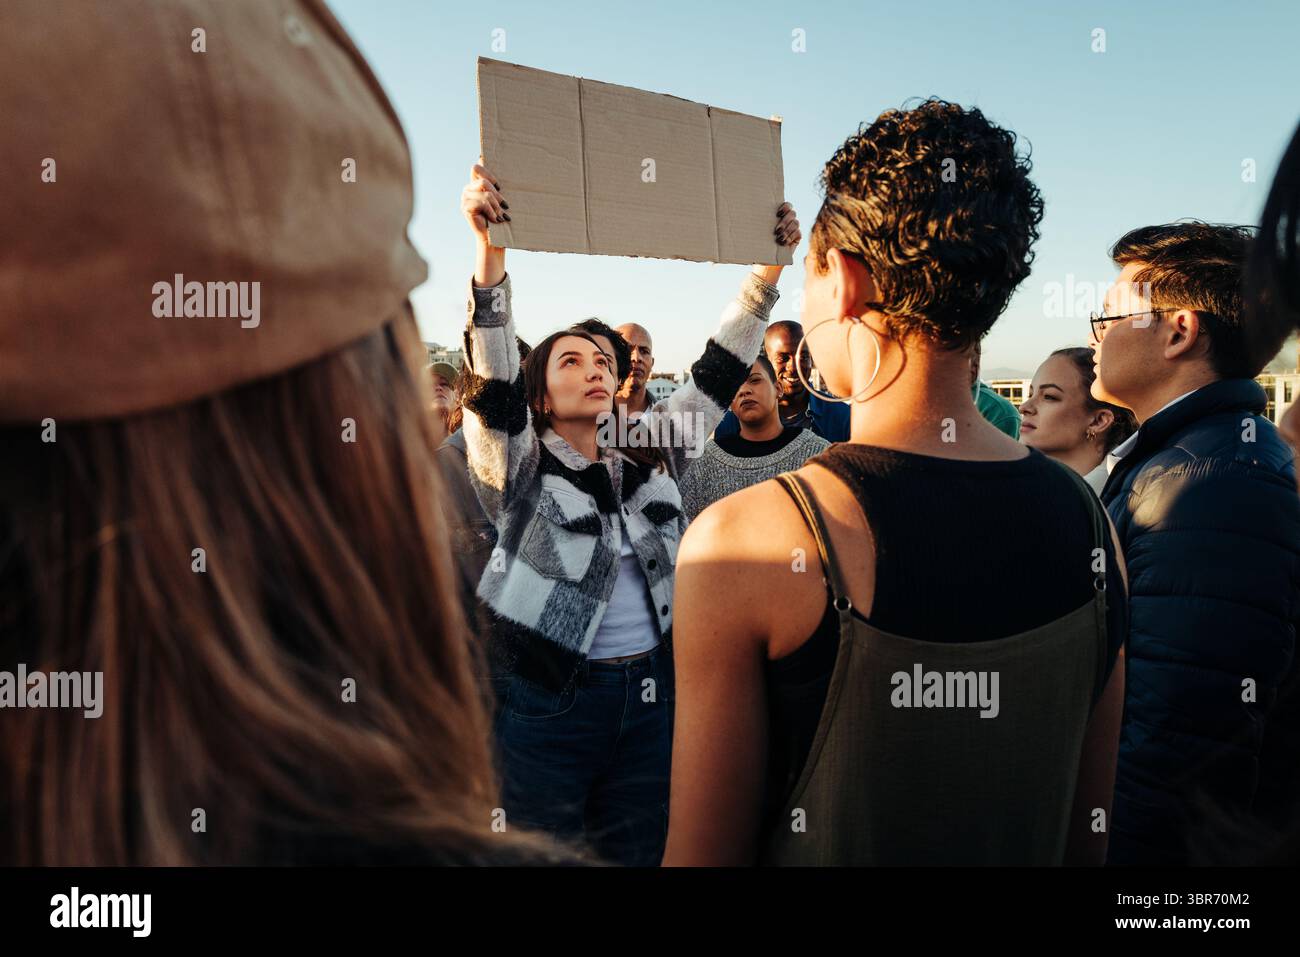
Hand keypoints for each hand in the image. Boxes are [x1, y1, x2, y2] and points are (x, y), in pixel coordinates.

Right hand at [462, 161, 507, 285]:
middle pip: (483, 180)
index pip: (477, 167)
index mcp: (476, 183)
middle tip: (505, 205)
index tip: (499, 185)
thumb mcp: (502, 200)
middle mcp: (468, 189)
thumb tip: (514, 176)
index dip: (488, 170)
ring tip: (502, 216)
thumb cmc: (502, 220)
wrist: (495, 240)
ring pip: (485, 193)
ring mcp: (465, 198)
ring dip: (496, 206)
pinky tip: (495, 220)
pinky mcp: (465, 207)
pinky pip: (483, 203)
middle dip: (497, 193)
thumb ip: (500, 187)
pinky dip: (492, 212)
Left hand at [753, 201, 799, 284]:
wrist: (766, 262)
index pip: (786, 205)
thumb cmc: (758, 246)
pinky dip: (791, 237)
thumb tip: (744, 218)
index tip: (777, 213)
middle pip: (792, 213)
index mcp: (778, 216)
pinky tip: (784, 243)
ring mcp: (793, 228)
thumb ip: (756, 225)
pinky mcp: (797, 237)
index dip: (785, 207)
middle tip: (777, 230)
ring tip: (779, 238)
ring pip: (795, 223)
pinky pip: (798, 233)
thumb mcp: (757, 235)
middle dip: (785, 221)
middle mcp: (787, 220)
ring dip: (787, 230)